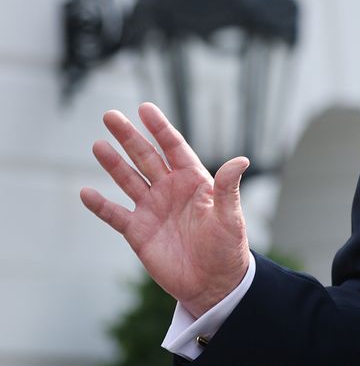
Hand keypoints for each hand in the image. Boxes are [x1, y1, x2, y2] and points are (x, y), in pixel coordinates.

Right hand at [80, 102, 251, 316]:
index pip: (173, 147)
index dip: (159, 128)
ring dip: (113, 163)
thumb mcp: (230, 216)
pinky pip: (115, 214)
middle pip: (146, 157)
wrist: (213, 283)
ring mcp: (152, 209)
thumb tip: (242, 160)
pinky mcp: (138, 231)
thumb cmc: (228, 247)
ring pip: (128, 180)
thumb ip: (228, 188)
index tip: (144, 108)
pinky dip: (100, 205)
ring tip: (98, 145)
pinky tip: (86, 192)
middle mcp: (170, 190)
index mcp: (194, 181)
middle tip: (110, 115)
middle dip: (129, 137)